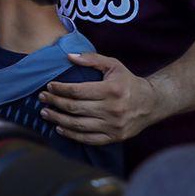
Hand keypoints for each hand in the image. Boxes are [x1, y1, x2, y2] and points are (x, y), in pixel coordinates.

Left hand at [40, 52, 163, 144]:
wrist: (152, 103)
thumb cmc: (128, 82)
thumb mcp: (113, 65)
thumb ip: (91, 59)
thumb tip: (69, 56)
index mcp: (111, 90)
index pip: (77, 91)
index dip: (60, 89)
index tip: (49, 86)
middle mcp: (112, 109)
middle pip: (74, 108)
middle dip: (54, 102)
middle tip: (42, 98)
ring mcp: (114, 125)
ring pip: (78, 125)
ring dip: (58, 119)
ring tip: (45, 113)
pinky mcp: (115, 137)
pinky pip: (89, 139)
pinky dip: (72, 135)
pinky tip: (60, 129)